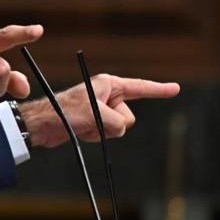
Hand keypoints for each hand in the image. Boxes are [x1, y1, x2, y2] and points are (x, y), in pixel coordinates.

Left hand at [20, 74, 179, 147]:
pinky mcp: (96, 123)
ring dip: (102, 131)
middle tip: (92, 119)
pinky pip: (107, 133)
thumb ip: (115, 120)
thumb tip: (120, 128)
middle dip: (114, 123)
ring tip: (84, 125)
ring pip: (120, 128)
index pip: (140, 87)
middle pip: (129, 116)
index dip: (158, 89)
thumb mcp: (94, 113)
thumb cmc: (65, 111)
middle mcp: (107, 95)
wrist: (44, 124)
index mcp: (108, 84)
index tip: (176, 88)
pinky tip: (81, 130)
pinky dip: (95, 135)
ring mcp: (102, 110)